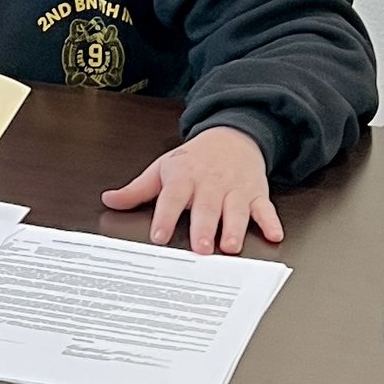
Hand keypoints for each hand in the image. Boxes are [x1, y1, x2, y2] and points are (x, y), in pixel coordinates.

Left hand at [101, 125, 282, 255]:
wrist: (232, 135)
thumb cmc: (194, 159)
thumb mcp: (163, 168)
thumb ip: (137, 190)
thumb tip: (110, 200)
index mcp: (185, 177)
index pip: (172, 197)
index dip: (166, 216)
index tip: (159, 236)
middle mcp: (211, 183)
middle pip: (207, 206)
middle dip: (204, 226)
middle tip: (200, 248)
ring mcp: (235, 189)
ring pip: (236, 209)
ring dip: (234, 227)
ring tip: (230, 246)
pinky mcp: (256, 193)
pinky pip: (265, 208)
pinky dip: (271, 221)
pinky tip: (274, 234)